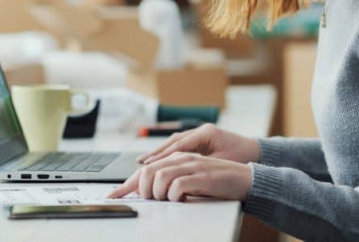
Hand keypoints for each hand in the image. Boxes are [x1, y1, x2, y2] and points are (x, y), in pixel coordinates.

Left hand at [107, 152, 251, 201]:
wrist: (246, 180)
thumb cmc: (219, 182)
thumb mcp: (192, 180)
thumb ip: (173, 181)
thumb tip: (150, 194)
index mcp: (177, 158)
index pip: (146, 169)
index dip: (127, 184)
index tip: (113, 197)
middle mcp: (182, 158)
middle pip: (147, 171)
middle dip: (144, 191)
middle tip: (152, 201)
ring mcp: (191, 165)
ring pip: (159, 177)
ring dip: (160, 194)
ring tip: (169, 200)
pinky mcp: (201, 175)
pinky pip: (177, 186)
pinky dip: (175, 196)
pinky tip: (183, 199)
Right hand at [137, 123, 259, 164]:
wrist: (256, 152)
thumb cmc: (241, 158)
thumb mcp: (220, 163)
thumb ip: (200, 165)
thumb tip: (179, 172)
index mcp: (205, 133)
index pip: (178, 145)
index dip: (162, 156)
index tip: (148, 164)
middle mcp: (201, 130)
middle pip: (173, 141)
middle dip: (156, 153)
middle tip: (141, 163)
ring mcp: (201, 133)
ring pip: (175, 142)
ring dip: (161, 152)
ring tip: (146, 162)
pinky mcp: (202, 139)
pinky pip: (181, 145)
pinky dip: (170, 152)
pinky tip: (161, 160)